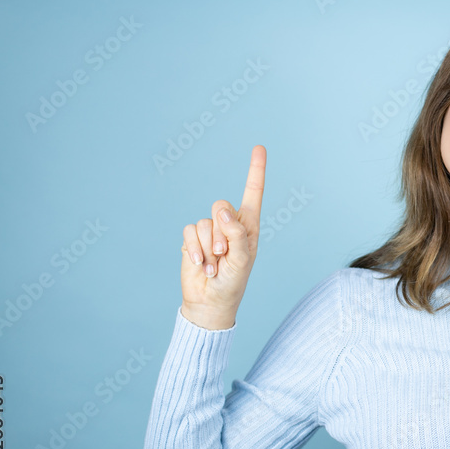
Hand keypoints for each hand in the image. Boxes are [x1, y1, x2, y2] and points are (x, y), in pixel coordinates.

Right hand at [179, 145, 265, 329]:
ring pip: (204, 222)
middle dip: (220, 231)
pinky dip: (195, 250)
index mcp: (249, 226)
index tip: (259, 147)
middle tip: (224, 254)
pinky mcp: (192, 239)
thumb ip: (237, 234)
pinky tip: (202, 266)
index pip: (253, 193)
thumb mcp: (243, 259)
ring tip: (214, 266)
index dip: (255, 170)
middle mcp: (229, 224)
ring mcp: (210, 231)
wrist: (210, 301)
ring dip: (208, 248)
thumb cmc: (233, 282)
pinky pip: (190, 232)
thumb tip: (223, 211)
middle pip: (220, 204)